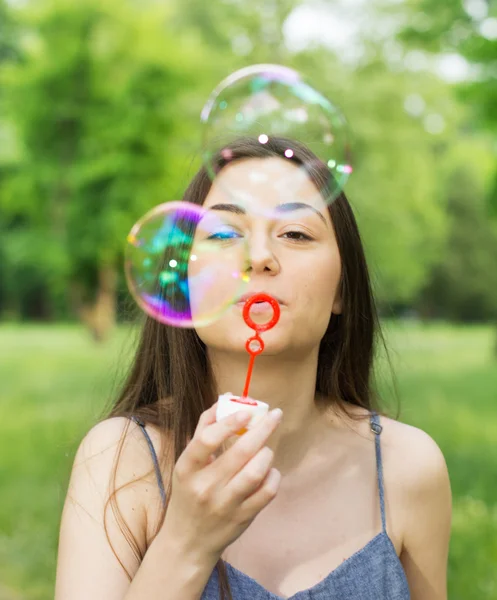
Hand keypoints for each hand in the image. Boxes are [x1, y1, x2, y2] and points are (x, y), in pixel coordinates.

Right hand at [162, 402, 282, 562]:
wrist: (188, 541)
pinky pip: (266, 493)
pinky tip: (269, 471)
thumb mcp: (188, 463)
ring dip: (267, 454)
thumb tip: (226, 399)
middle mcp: (204, 487)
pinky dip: (273, 476)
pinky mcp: (242, 518)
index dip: (229, 423)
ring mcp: (224, 505)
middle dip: (262, 429)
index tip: (248, 411)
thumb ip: (204, 429)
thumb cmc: (189, 492)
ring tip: (266, 449)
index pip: (207, 440)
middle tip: (275, 415)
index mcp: (187, 468)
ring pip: (255, 473)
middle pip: (239, 453)